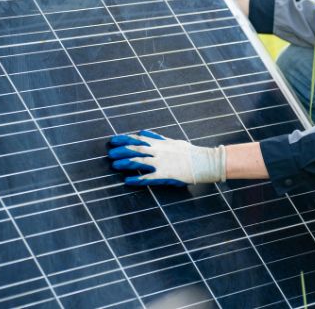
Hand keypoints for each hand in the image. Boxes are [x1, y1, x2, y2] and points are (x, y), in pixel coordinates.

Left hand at [107, 129, 225, 185]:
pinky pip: (148, 178)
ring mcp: (161, 163)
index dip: (125, 139)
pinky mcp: (165, 175)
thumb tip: (143, 132)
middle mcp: (159, 152)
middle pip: (136, 149)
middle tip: (110, 153)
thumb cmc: (189, 152)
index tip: (113, 140)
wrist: (204, 162)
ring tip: (114, 165)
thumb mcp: (172, 142)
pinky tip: (127, 181)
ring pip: (139, 162)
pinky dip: (137, 180)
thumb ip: (157, 138)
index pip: (139, 139)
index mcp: (160, 144)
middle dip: (122, 150)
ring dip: (125, 163)